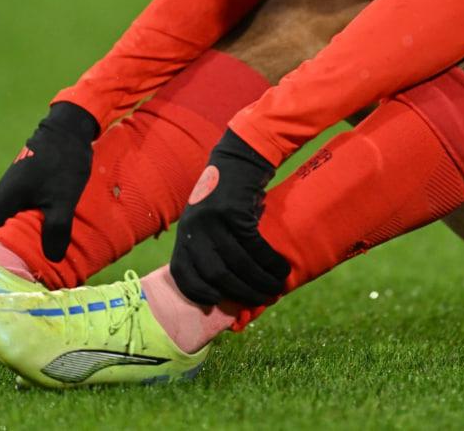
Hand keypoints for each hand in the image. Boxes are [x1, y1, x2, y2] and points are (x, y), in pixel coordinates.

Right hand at [0, 101, 99, 261]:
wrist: (69, 129)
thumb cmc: (63, 163)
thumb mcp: (63, 198)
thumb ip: (57, 227)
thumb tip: (53, 258)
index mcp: (5, 198)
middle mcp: (4, 194)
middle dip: (5, 248)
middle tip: (21, 267)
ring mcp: (15, 188)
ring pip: (10, 218)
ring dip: (19, 235)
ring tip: (37, 253)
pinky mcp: (26, 183)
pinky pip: (22, 208)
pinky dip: (30, 222)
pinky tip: (48, 231)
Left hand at [170, 129, 290, 305]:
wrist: (238, 160)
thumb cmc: (228, 199)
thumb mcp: (208, 222)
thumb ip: (210, 249)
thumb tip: (227, 288)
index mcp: (184, 234)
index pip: (182, 273)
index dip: (198, 292)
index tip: (217, 302)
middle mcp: (194, 228)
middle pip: (215, 274)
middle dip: (241, 291)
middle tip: (261, 298)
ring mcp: (213, 219)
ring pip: (238, 262)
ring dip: (261, 280)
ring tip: (276, 287)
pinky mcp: (235, 211)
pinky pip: (254, 245)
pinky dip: (270, 261)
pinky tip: (281, 268)